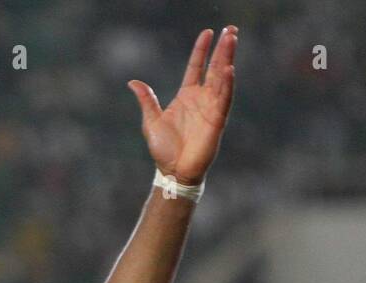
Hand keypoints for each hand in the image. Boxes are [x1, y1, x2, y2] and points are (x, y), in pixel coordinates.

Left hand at [129, 26, 237, 185]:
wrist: (172, 171)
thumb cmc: (164, 149)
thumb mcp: (151, 120)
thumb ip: (146, 100)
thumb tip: (133, 82)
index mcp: (186, 96)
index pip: (196, 67)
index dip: (201, 50)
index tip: (208, 32)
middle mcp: (201, 99)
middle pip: (214, 68)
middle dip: (223, 49)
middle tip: (231, 29)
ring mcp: (211, 108)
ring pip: (222, 78)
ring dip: (227, 59)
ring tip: (232, 40)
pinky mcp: (217, 120)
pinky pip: (224, 99)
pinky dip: (227, 84)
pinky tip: (229, 69)